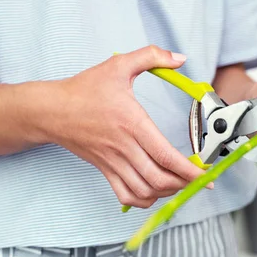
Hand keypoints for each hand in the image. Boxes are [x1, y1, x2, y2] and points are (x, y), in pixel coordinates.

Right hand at [48, 46, 209, 207]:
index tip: (206, 174)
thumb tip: (180, 58)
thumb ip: (151, 56)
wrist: (50, 110)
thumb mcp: (118, 64)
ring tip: (180, 183)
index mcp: (132, 123)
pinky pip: (126, 195)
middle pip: (159, 179)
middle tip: (198, 178)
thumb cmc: (84, 89)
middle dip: (184, 183)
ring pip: (145, 191)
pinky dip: (144, 200)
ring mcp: (113, 162)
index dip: (189, 170)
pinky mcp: (104, 170)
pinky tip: (155, 191)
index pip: (166, 155)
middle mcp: (124, 147)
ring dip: (166, 192)